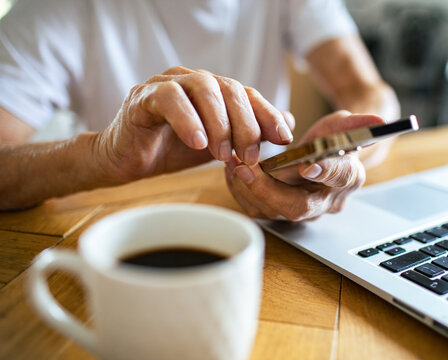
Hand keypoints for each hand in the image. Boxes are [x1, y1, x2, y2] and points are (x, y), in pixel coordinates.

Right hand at [94, 66, 293, 181]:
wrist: (126, 159)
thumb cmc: (171, 149)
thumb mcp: (218, 145)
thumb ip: (247, 134)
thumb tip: (288, 127)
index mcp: (212, 91)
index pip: (247, 94)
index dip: (268, 114)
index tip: (283, 139)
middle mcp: (192, 80)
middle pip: (229, 88)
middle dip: (245, 124)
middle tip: (249, 156)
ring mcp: (168, 84)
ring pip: (204, 87)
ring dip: (219, 123)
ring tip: (222, 153)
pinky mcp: (144, 96)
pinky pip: (170, 98)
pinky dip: (188, 120)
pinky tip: (198, 142)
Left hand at [225, 111, 384, 220]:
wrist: (317, 158)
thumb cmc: (331, 143)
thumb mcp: (342, 127)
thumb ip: (356, 123)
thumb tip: (379, 121)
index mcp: (347, 179)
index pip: (340, 178)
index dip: (326, 171)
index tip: (307, 164)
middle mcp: (325, 202)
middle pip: (298, 207)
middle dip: (268, 189)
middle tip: (246, 167)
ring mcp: (302, 211)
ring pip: (272, 212)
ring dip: (248, 188)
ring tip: (232, 163)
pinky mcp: (281, 212)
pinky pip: (258, 210)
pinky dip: (241, 191)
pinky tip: (232, 171)